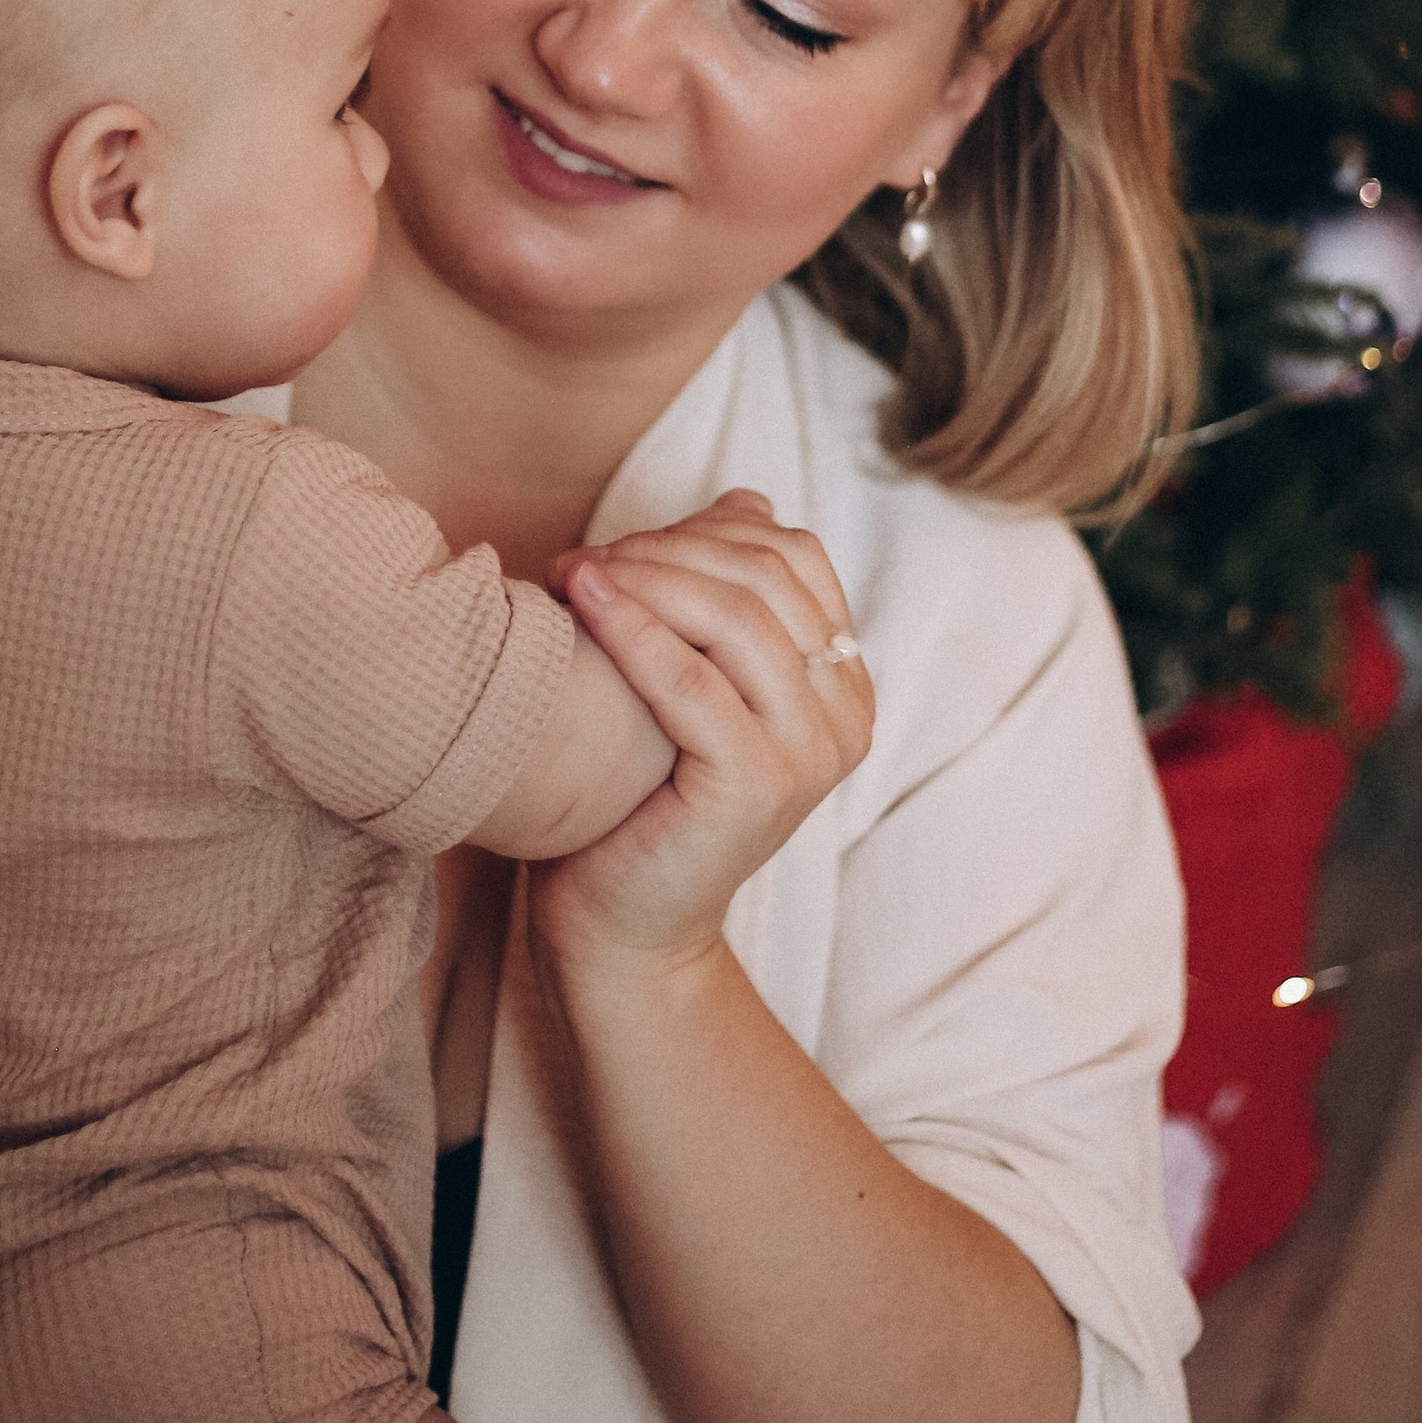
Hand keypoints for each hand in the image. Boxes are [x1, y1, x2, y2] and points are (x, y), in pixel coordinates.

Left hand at [532, 492, 872, 980]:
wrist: (625, 925)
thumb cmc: (646, 794)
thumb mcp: (697, 680)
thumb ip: (730, 597)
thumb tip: (746, 497)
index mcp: (842, 682)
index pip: (794, 556)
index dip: (707, 529)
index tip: (623, 543)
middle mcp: (845, 715)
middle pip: (765, 578)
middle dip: (667, 549)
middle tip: (585, 555)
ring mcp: (810, 754)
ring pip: (736, 619)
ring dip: (646, 578)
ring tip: (575, 572)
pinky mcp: (758, 787)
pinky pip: (692, 683)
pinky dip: (633, 629)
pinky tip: (583, 599)